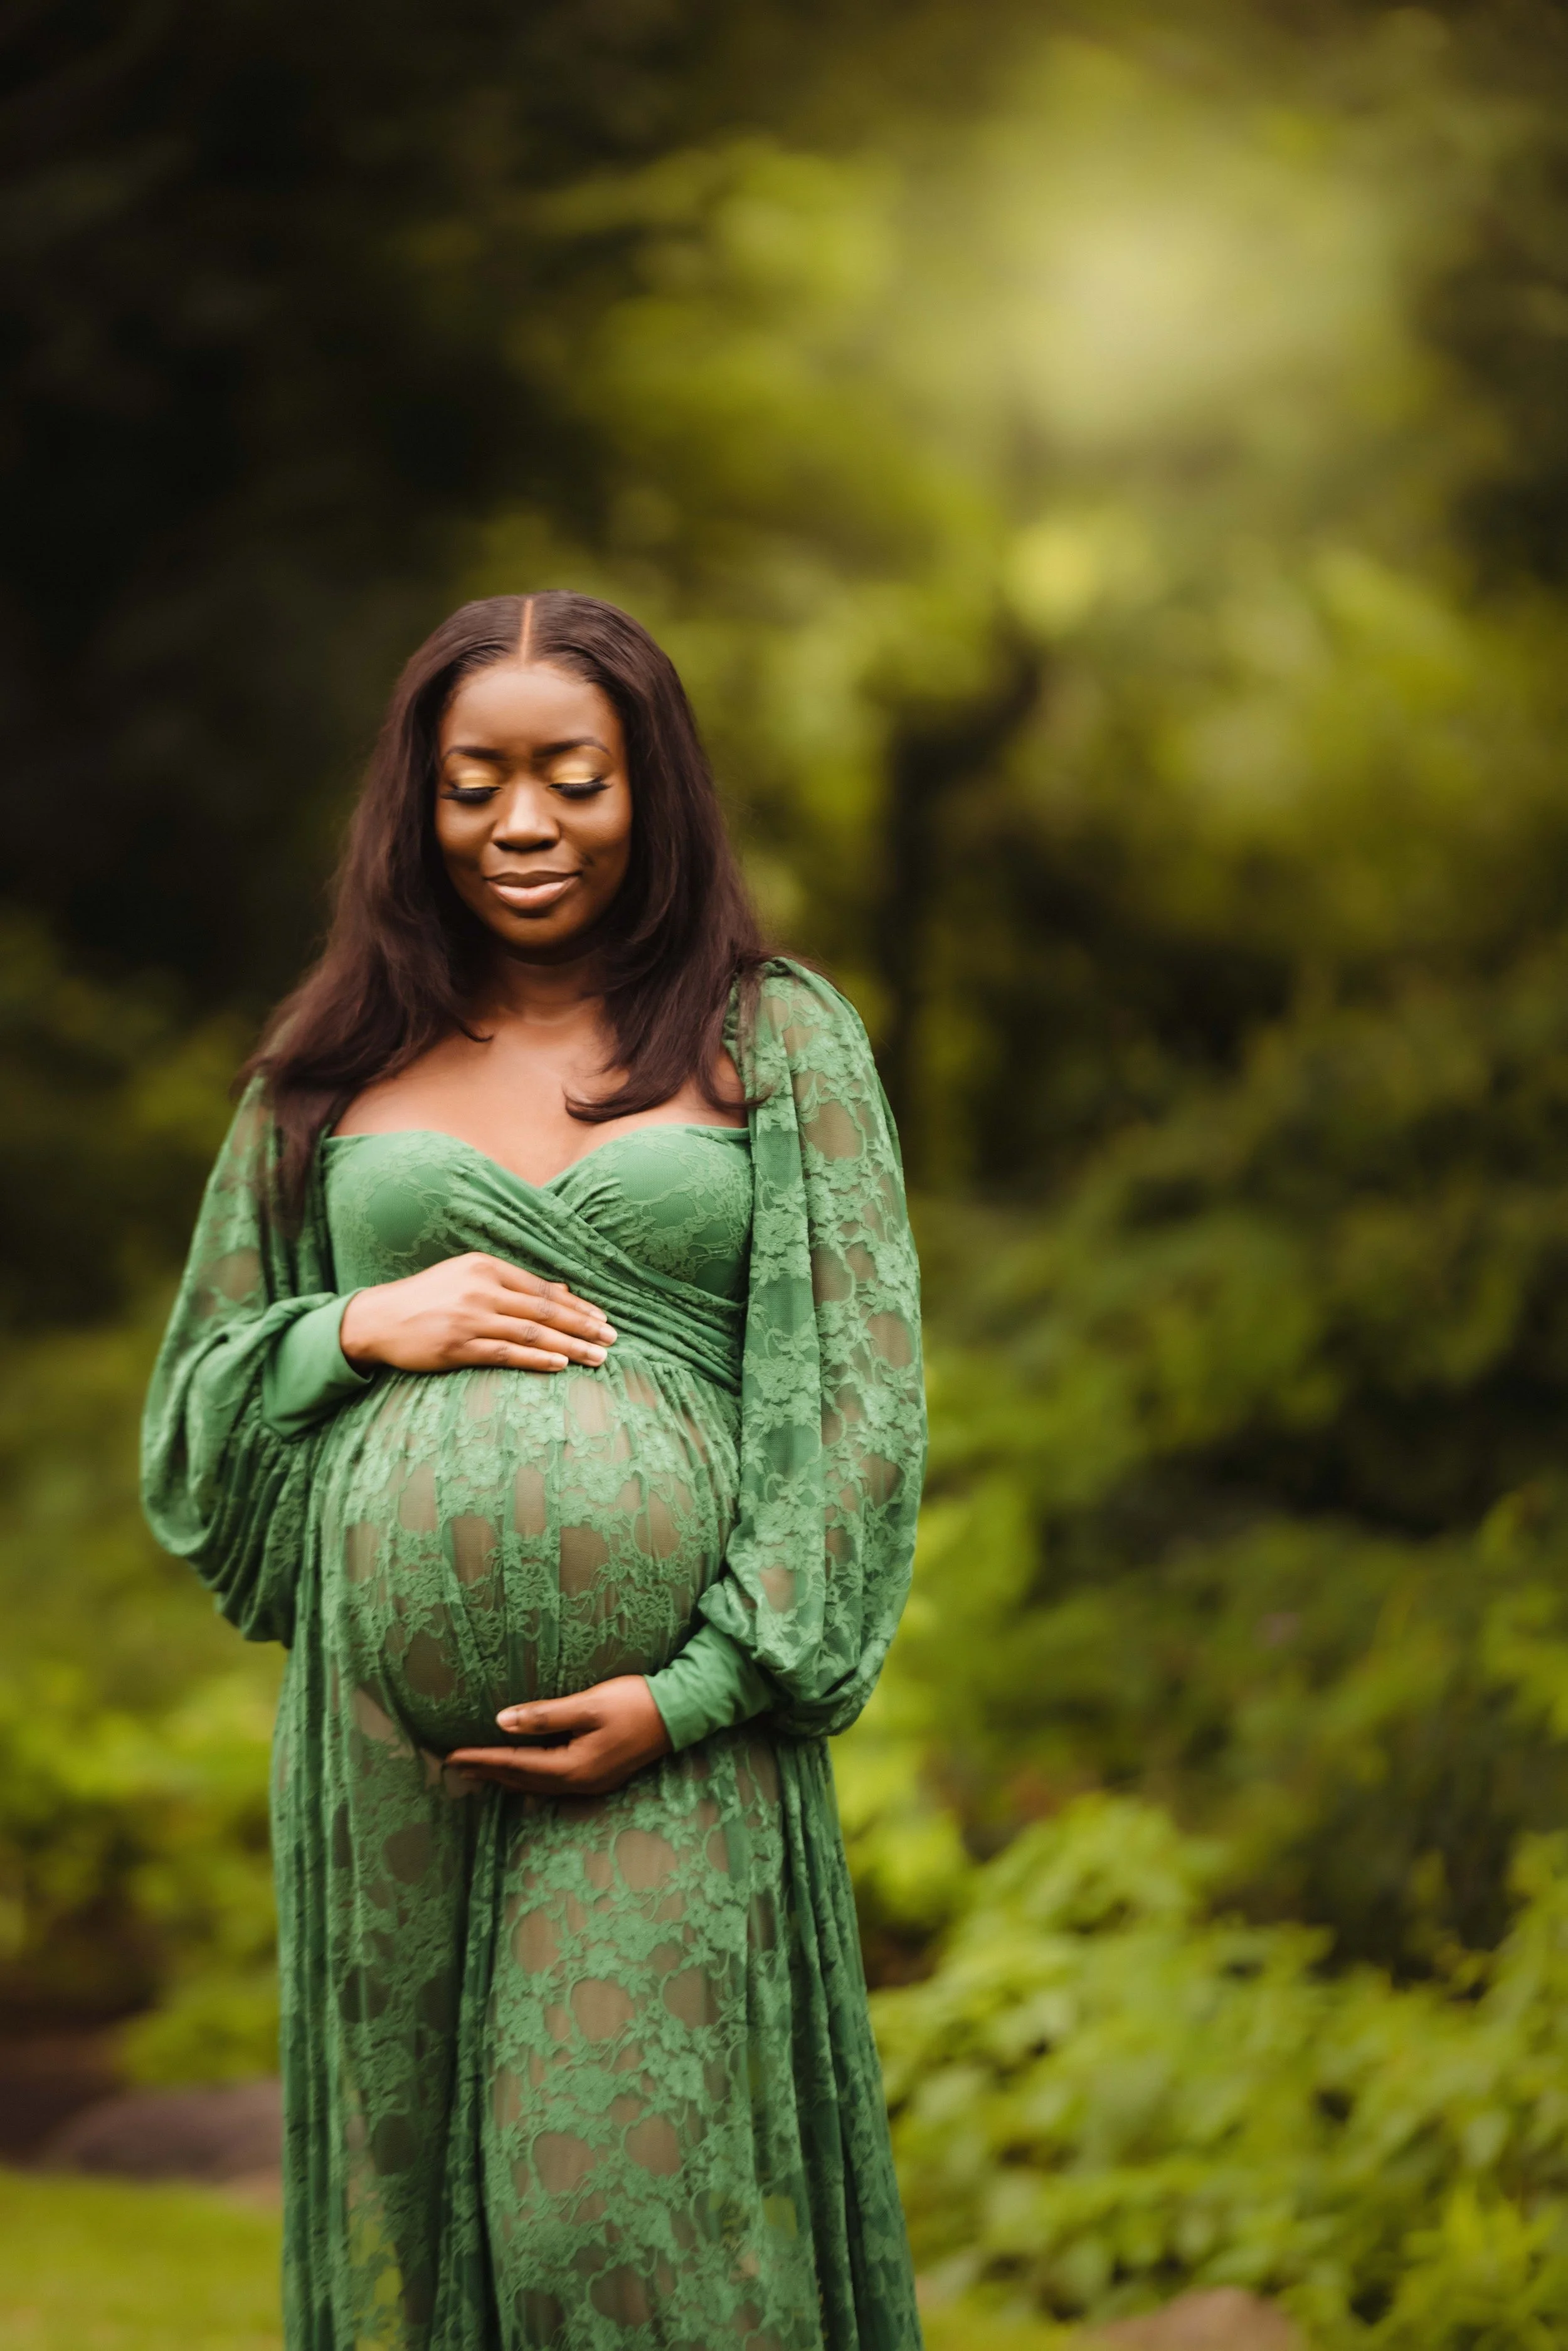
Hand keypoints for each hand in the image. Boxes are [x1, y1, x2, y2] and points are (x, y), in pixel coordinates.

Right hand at [339, 1253, 615, 1373]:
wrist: (378, 1318)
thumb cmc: (428, 1298)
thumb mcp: (468, 1278)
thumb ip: (513, 1285)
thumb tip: (563, 1292)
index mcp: (485, 1266)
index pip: (542, 1288)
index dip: (577, 1305)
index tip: (603, 1319)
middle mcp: (480, 1288)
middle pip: (544, 1309)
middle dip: (583, 1326)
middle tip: (613, 1339)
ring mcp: (469, 1317)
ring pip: (531, 1332)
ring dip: (569, 1345)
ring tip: (598, 1358)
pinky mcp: (457, 1346)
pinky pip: (506, 1353)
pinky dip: (536, 1358)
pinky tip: (560, 1365)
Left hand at [448, 1675, 672, 1796]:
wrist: (680, 1714)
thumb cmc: (635, 1703)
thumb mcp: (588, 1705)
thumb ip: (544, 1716)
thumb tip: (502, 1722)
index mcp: (573, 1767)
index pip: (516, 1764)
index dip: (482, 1759)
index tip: (451, 1756)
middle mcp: (579, 1782)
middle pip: (522, 1780)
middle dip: (488, 1772)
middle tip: (454, 1767)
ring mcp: (591, 1782)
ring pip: (536, 1784)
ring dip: (506, 1777)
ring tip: (479, 1771)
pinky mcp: (599, 1775)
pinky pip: (551, 1782)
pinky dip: (528, 1776)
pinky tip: (521, 1772)